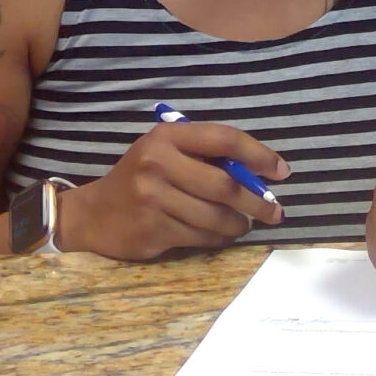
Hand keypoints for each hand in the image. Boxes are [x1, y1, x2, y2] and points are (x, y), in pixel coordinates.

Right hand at [59, 119, 286, 259]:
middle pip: (225, 185)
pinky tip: (221, 236)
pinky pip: (201, 237)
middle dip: (257, 201)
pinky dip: (218, 239)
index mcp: (166, 136)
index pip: (224, 138)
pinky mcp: (153, 229)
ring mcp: (153, 198)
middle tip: (274, 211)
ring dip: (239, 225)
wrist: (94, 214)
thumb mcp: (165, 152)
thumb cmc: (140, 178)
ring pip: (216, 216)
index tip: (281, 171)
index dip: (258, 154)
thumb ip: (203, 155)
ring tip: (245, 225)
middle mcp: (158, 163)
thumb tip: (259, 172)